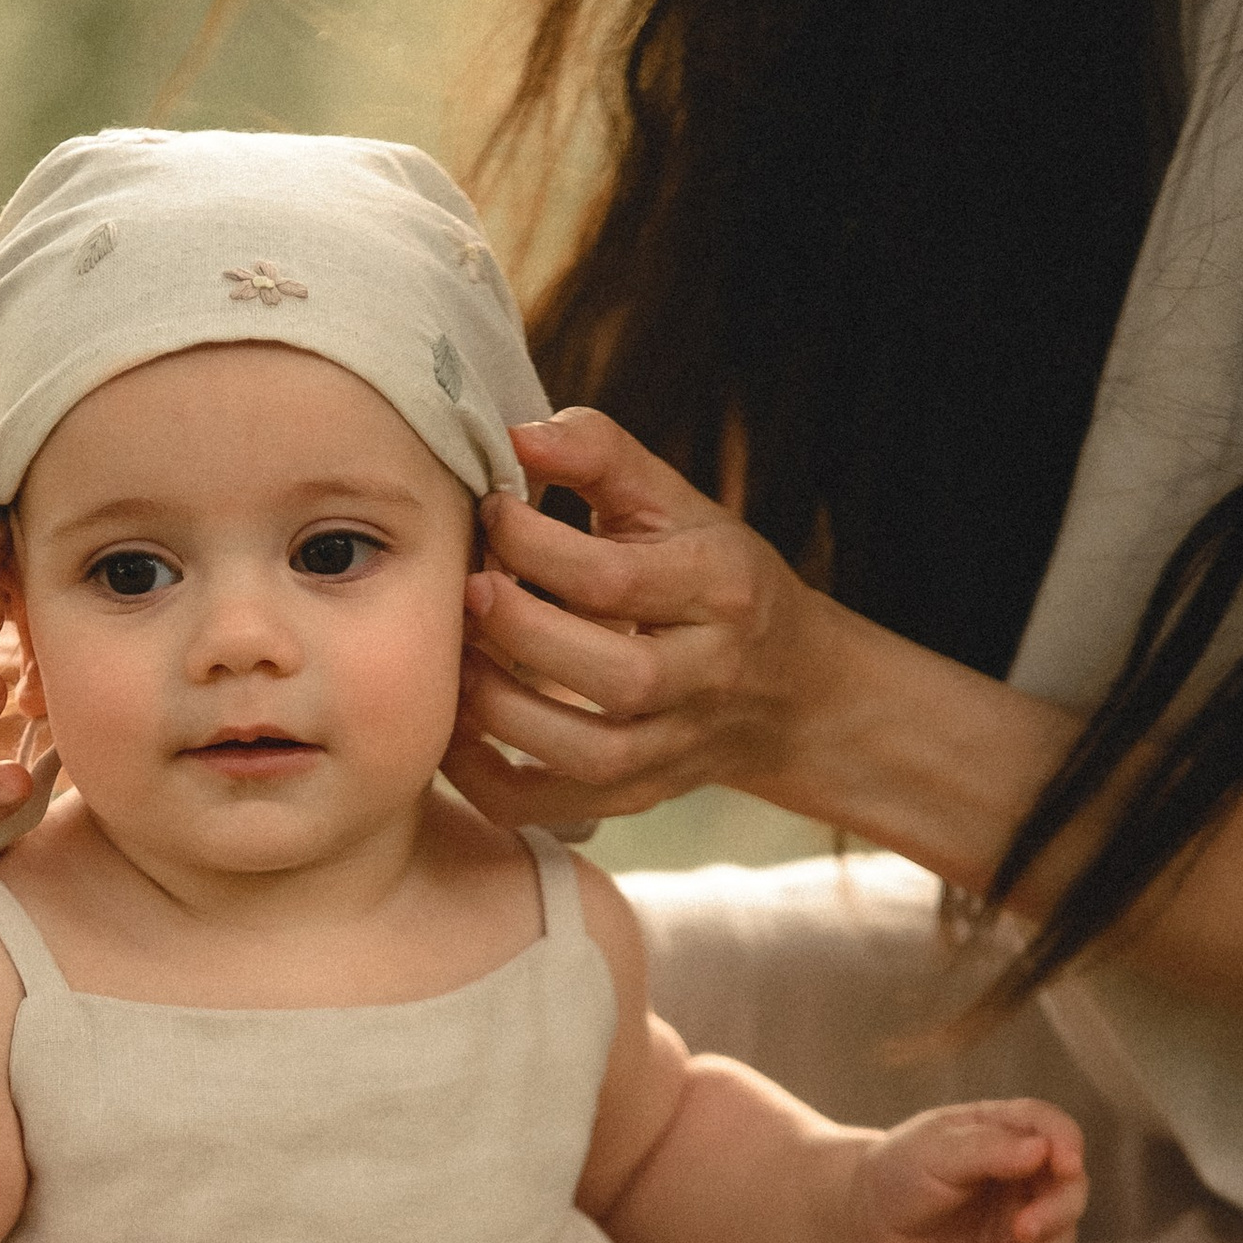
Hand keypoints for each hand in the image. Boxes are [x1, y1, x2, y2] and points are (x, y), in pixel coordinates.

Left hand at [446, 410, 813, 830]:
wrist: (786, 686)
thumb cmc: (711, 577)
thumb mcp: (675, 504)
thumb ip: (601, 457)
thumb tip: (519, 435)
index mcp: (721, 589)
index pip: (621, 578)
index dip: (538, 544)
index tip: (490, 512)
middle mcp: (708, 675)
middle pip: (618, 675)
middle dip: (524, 633)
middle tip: (466, 589)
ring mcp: (677, 745)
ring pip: (590, 754)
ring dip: (503, 711)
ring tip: (455, 660)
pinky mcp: (642, 794)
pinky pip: (558, 807)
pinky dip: (495, 782)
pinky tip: (456, 734)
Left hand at [851, 1101, 1087, 1242]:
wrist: (870, 1227)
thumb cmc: (900, 1174)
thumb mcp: (933, 1152)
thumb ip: (987, 1149)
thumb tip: (1042, 1149)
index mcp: (1006, 1133)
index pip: (1054, 1129)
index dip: (1068, 1144)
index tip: (1066, 1166)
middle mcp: (1025, 1177)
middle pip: (1069, 1189)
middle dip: (1055, 1211)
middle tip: (1022, 1230)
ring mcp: (1024, 1222)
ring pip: (1061, 1238)